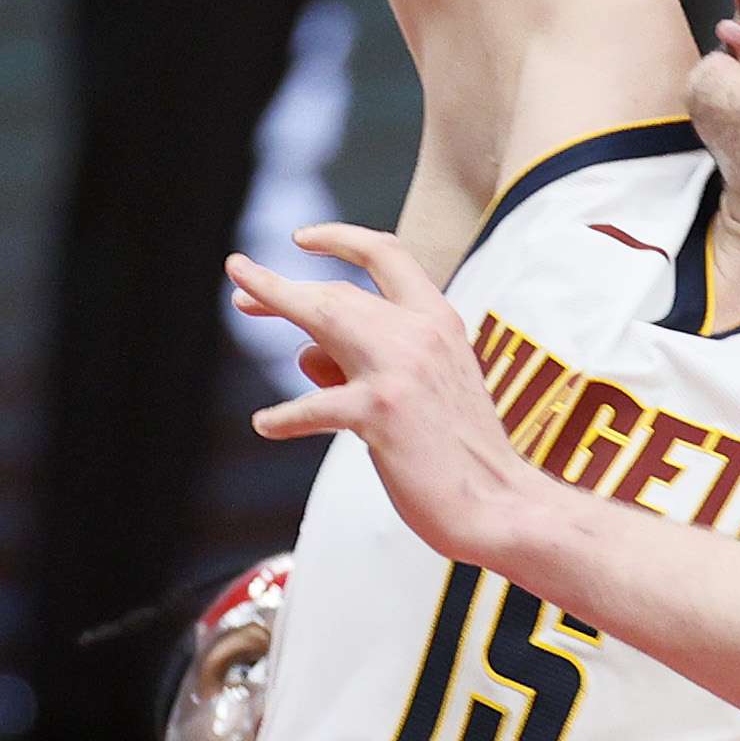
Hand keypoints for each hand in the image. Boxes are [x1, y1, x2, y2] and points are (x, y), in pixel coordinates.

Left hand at [228, 222, 555, 576]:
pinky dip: (284, 417)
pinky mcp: (382, 411)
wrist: (499, 502)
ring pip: (325, 319)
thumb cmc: (455, 451)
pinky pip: (315, 406)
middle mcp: (423, 332)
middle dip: (284, 282)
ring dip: (275, 302)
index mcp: (439, 320)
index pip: (387, 255)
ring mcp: (402, 369)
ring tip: (240, 304)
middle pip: (338, 291)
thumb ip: (365, 363)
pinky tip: (265, 424)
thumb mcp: (419, 389)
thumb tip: (304, 355)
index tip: (303, 238)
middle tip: (241, 279)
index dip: (341, 238)